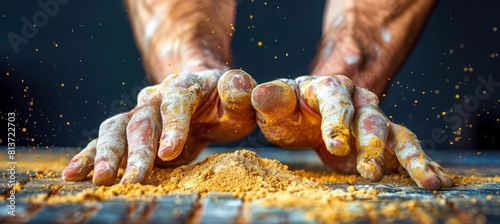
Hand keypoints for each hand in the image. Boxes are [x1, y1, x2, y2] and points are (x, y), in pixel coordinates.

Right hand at [62, 69, 255, 184]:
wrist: (204, 95)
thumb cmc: (226, 102)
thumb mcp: (238, 97)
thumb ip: (240, 92)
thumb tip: (238, 84)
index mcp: (185, 87)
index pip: (176, 102)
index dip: (173, 126)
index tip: (169, 152)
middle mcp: (156, 98)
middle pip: (142, 121)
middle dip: (136, 151)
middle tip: (133, 179)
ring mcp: (139, 114)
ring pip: (116, 129)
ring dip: (106, 154)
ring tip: (100, 180)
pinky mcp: (129, 132)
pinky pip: (103, 141)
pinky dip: (88, 156)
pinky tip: (73, 174)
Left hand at [251, 75, 452, 189]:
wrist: (307, 114)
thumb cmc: (290, 110)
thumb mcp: (276, 104)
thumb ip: (271, 99)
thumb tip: (259, 93)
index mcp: (329, 87)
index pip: (336, 100)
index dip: (337, 121)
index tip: (334, 146)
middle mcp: (359, 101)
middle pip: (371, 120)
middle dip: (371, 145)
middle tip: (367, 171)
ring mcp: (375, 120)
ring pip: (396, 135)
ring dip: (409, 158)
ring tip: (427, 180)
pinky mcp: (385, 140)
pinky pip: (406, 149)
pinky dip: (421, 164)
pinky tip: (437, 180)